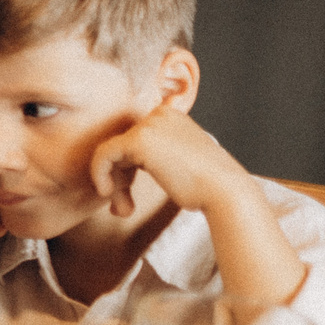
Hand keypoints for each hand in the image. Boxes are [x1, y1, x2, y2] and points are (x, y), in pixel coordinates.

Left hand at [89, 104, 244, 217]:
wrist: (224, 191)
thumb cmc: (205, 186)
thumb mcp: (177, 162)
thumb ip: (152, 157)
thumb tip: (116, 169)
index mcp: (170, 117)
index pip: (134, 143)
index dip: (127, 172)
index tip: (129, 196)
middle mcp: (159, 115)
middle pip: (122, 149)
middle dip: (119, 181)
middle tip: (124, 208)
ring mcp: (149, 125)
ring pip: (112, 154)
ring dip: (115, 186)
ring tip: (123, 209)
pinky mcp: (139, 139)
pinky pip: (103, 154)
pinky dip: (99, 175)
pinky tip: (108, 193)